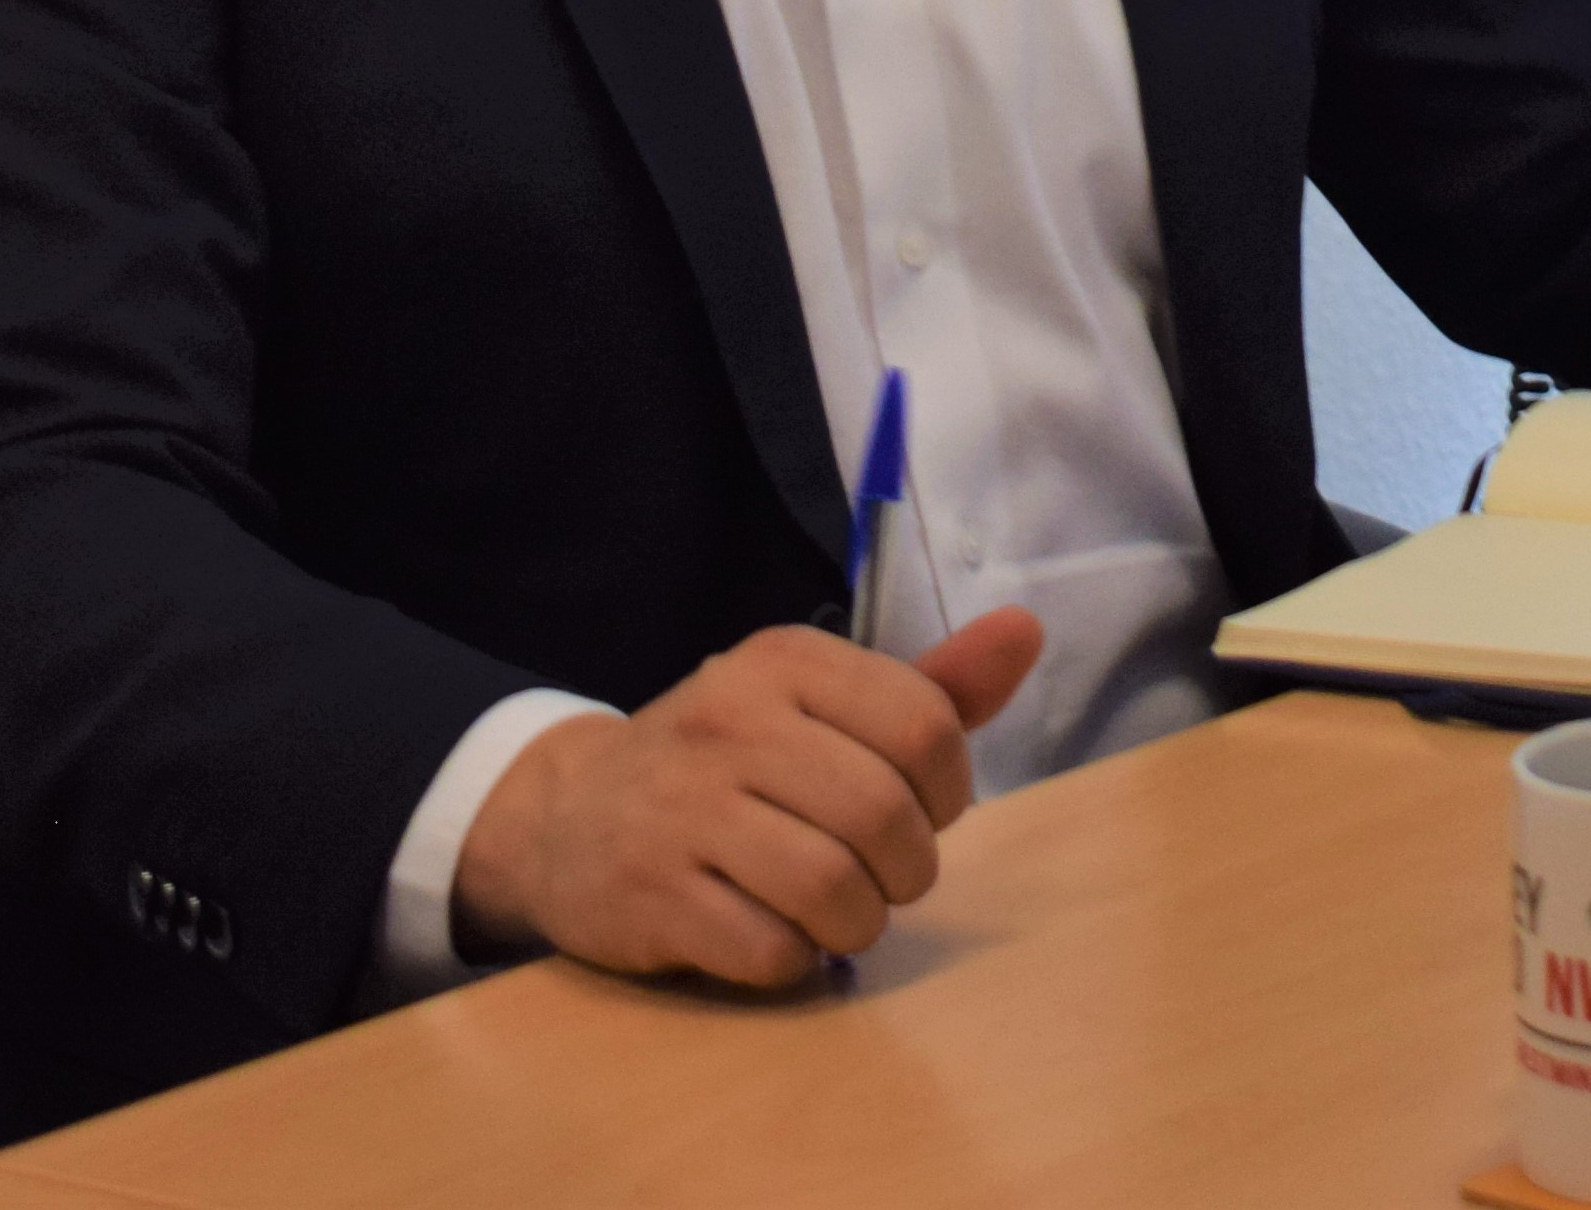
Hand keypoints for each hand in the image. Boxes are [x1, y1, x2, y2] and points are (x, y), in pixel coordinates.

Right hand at [452, 606, 1043, 987]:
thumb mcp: (818, 704)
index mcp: (784, 662)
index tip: (924, 808)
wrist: (565, 816)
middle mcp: (729, 723)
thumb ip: (930, 685)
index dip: (949, 788)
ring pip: (831, 887)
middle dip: (909, 867)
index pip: (924, 724)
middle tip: (888, 877)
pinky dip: (794, 959)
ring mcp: (681, 810)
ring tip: (844, 912)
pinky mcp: (649, 895)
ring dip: (860, 920)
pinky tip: (776, 934)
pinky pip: (768, 949)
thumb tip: (1025, 631)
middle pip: (881, 813)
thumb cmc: (725, 762)